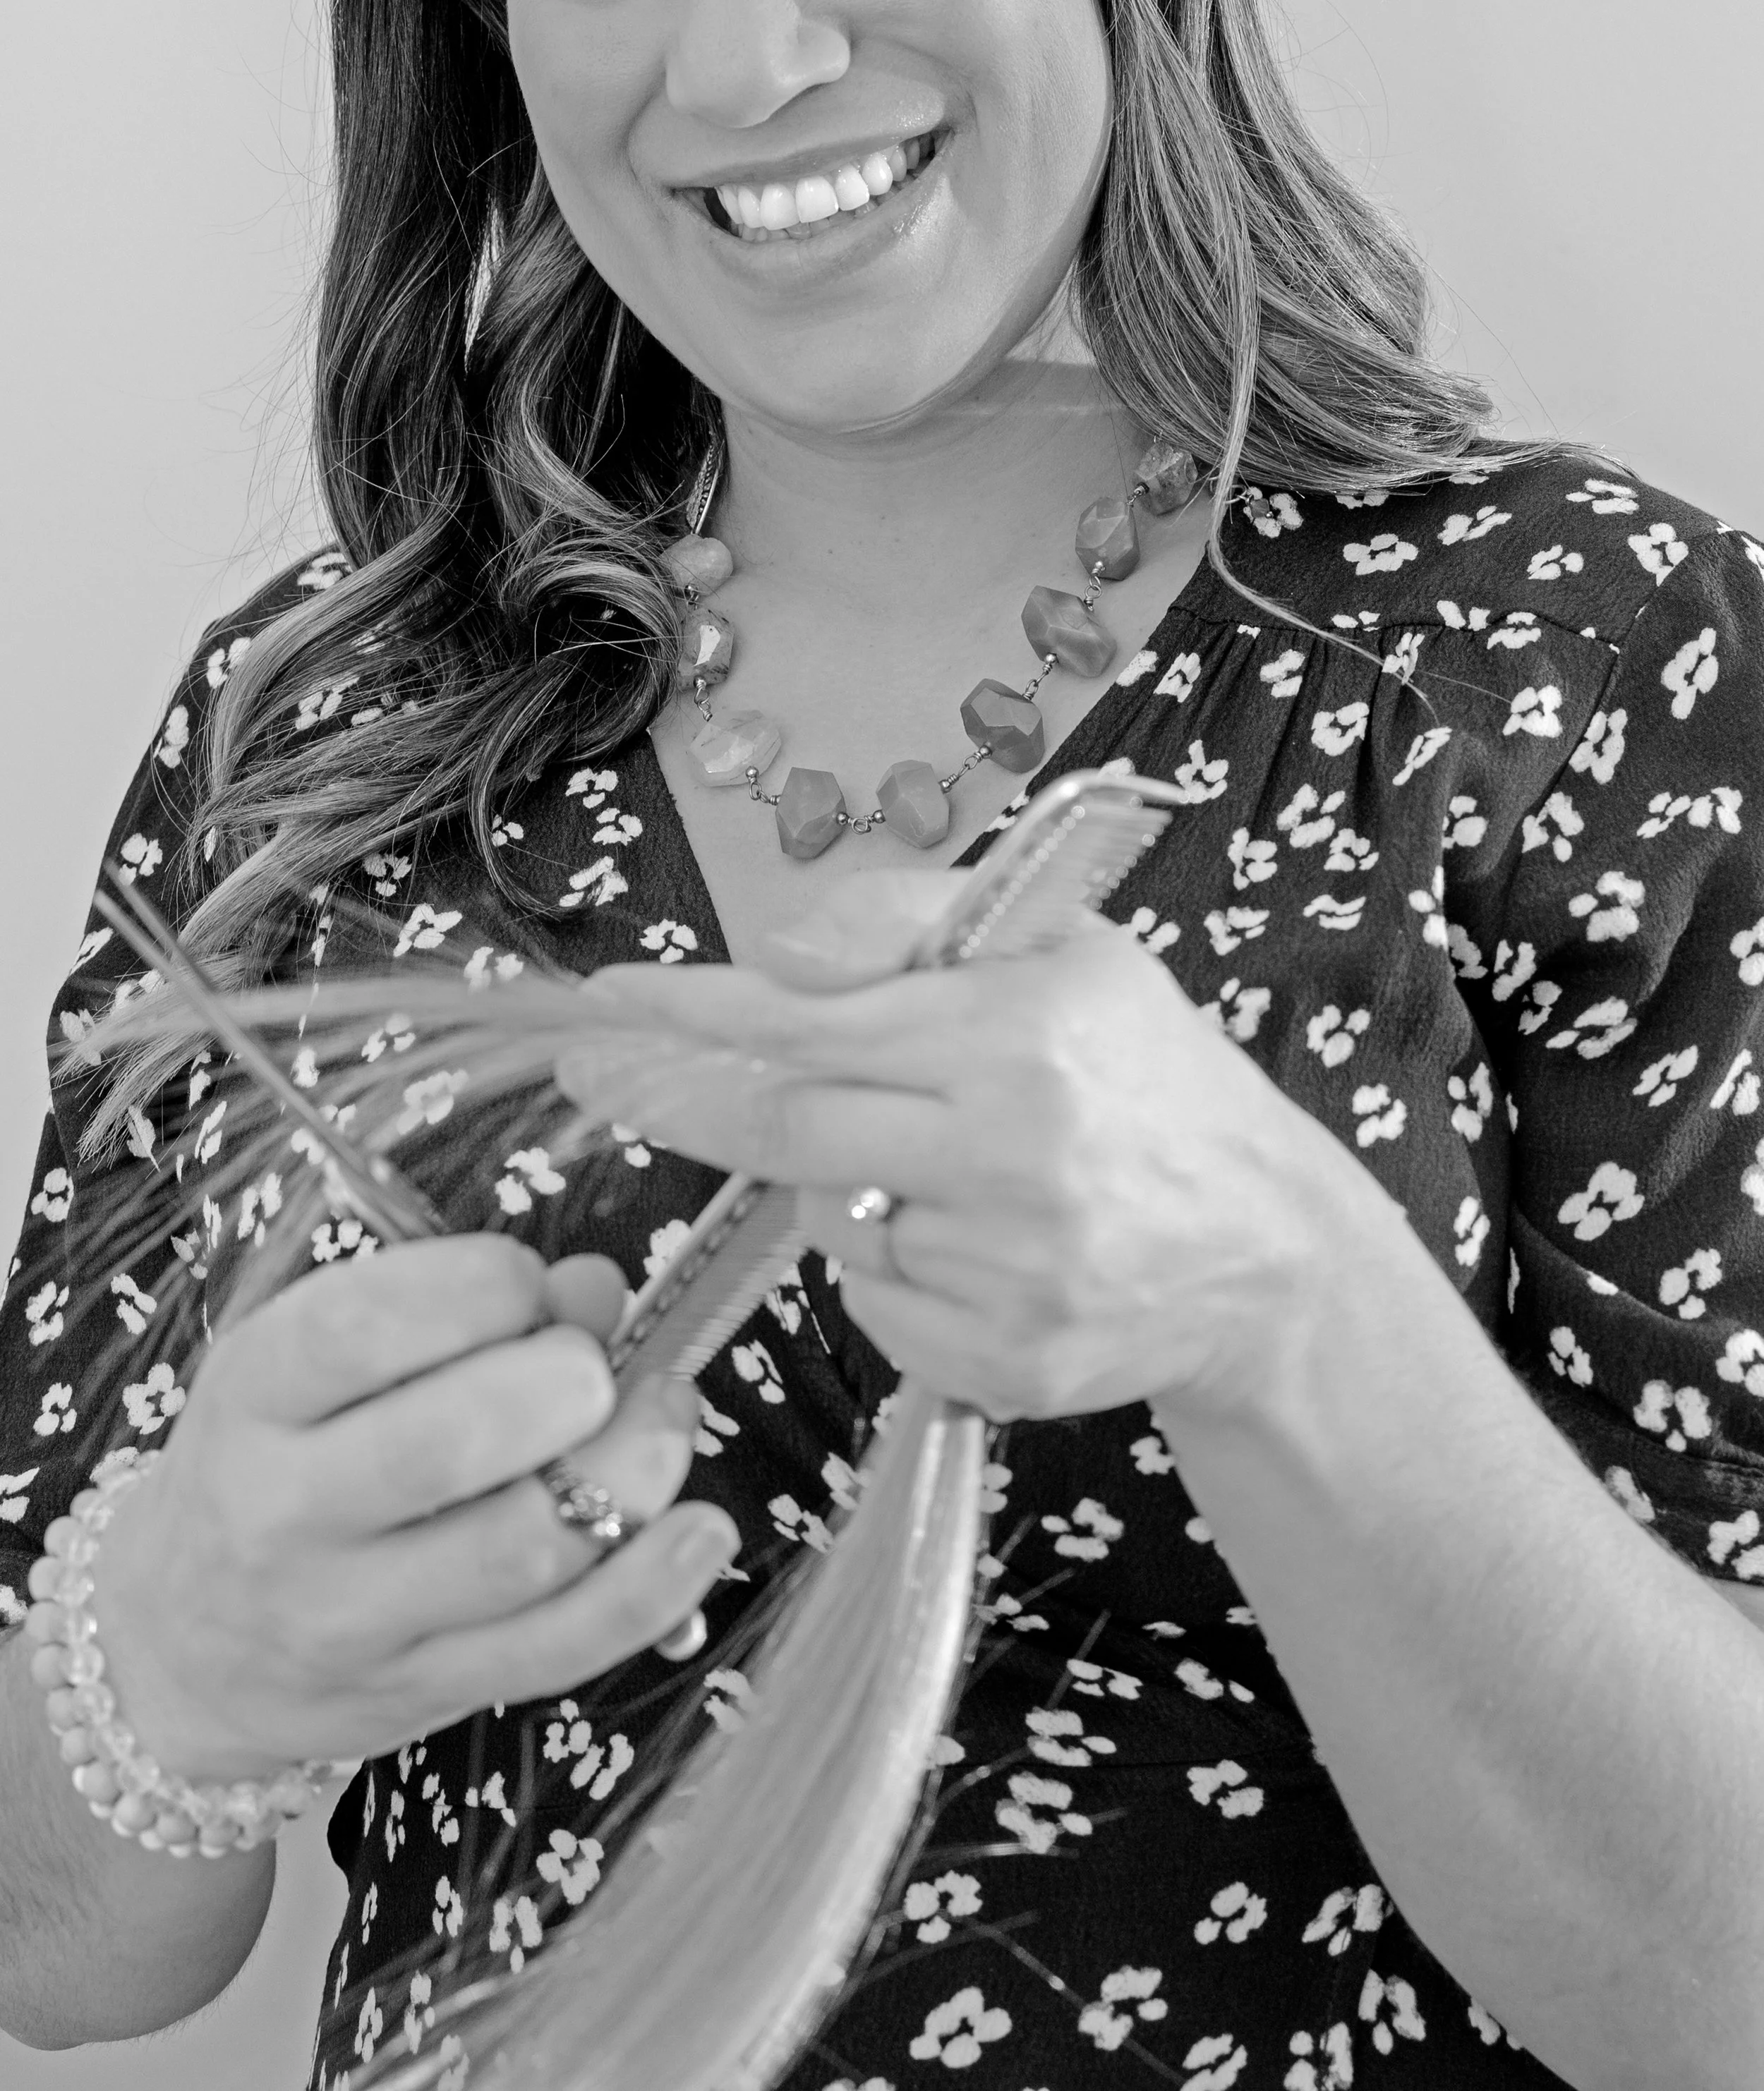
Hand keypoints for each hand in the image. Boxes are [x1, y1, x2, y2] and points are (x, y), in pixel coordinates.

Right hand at [90, 1237, 738, 1782]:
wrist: (186, 1649)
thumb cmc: (282, 1460)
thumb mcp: (321, 1364)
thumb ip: (455, 1311)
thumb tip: (600, 1291)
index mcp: (254, 1398)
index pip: (357, 1330)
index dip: (473, 1287)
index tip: (526, 1278)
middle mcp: (288, 1515)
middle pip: (446, 1447)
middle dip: (564, 1383)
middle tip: (601, 1363)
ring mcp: (357, 1620)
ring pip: (521, 1551)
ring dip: (631, 1470)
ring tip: (669, 1414)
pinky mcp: (430, 1692)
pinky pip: (560, 1647)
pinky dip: (651, 1589)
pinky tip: (703, 1530)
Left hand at [557, 871, 1366, 1427]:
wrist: (1270, 1253)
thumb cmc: (1153, 1081)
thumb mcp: (1070, 953)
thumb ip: (914, 924)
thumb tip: (776, 956)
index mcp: (1023, 1035)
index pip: (811, 1021)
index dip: (692, 1015)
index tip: (606, 1005)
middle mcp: (1010, 1156)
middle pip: (785, 1131)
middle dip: (687, 1101)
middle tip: (610, 1077)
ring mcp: (1004, 1274)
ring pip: (829, 1220)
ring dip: (838, 1184)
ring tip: (939, 1167)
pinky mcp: (999, 1366)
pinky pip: (875, 1305)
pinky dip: (890, 1269)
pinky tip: (975, 1246)